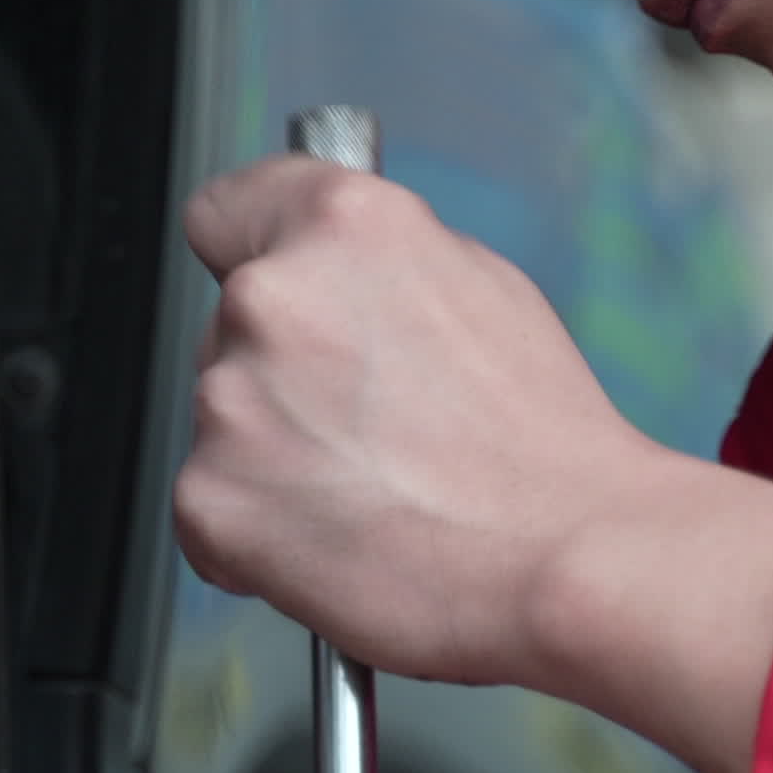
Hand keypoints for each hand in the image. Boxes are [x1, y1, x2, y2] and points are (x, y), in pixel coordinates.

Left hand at [174, 156, 680, 686]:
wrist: (562, 559)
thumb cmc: (541, 441)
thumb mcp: (482, 287)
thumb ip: (379, 266)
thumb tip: (338, 276)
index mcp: (342, 224)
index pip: (225, 213)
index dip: (248, 255)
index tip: (263, 284)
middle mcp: (271, 297)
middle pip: (229, 329)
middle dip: (280, 374)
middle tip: (368, 427)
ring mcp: (230, 399)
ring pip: (224, 421)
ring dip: (270, 455)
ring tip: (371, 491)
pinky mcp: (209, 497)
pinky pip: (210, 509)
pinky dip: (257, 533)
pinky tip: (339, 541)